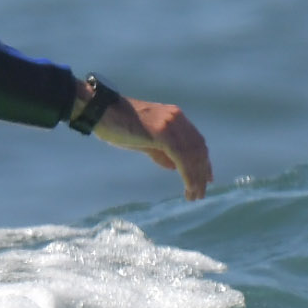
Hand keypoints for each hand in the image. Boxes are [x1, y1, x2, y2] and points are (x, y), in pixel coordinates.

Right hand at [93, 95, 210, 197]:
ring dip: (196, 178)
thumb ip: (160, 151)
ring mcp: (171, 124)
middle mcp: (177, 118)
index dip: (203, 161)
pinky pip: (182, 157)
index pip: (197, 141)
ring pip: (193, 155)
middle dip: (202, 173)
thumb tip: (174, 166)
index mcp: (174, 117)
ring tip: (194, 196)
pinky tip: (188, 187)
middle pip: (199, 148)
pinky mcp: (163, 133)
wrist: (101, 110)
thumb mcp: (143, 140)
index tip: (206, 179)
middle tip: (200, 193)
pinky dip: (188, 175)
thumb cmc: (117, 125)